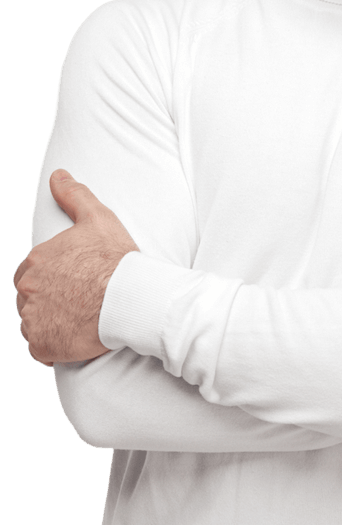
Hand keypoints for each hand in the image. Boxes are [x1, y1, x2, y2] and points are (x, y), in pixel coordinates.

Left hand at [14, 170, 139, 366]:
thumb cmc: (116, 258)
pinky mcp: (42, 345)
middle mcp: (28, 290)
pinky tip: (73, 337)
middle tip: (76, 300)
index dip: (50, 277)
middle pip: (30, 298)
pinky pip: (40, 349)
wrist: (130, 297)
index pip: (30, 272)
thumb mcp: (98, 218)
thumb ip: (73, 196)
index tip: (70, 281)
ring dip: (50, 322)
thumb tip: (57, 175)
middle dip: (48, 299)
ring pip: (34, 323)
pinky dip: (53, 345)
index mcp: (36, 261)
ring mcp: (33, 319)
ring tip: (78, 319)